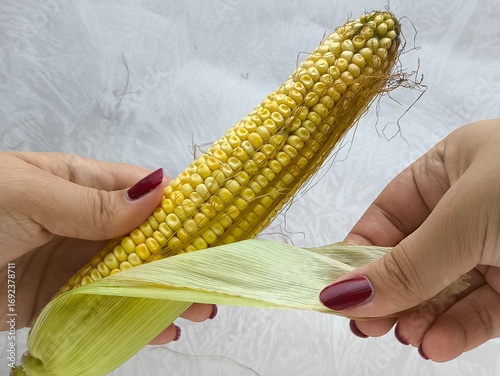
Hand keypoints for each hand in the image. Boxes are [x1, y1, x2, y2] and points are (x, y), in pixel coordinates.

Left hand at [0, 152, 215, 342]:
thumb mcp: (29, 193)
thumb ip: (92, 201)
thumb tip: (158, 191)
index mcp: (80, 182)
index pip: (141, 190)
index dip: (179, 206)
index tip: (216, 226)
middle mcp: (84, 222)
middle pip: (144, 238)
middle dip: (180, 257)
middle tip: (211, 278)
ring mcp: (74, 263)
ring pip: (130, 276)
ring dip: (164, 292)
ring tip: (197, 309)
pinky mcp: (59, 300)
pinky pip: (103, 308)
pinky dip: (132, 320)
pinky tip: (159, 331)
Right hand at [319, 119, 499, 361]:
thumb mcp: (466, 219)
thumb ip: (406, 263)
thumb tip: (340, 294)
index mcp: (449, 170)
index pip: (386, 216)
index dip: (357, 252)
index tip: (334, 289)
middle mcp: (468, 208)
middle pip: (410, 257)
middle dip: (387, 291)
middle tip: (362, 323)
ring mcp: (495, 248)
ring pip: (442, 289)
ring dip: (418, 316)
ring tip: (400, 336)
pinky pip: (480, 311)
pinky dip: (455, 331)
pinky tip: (433, 345)